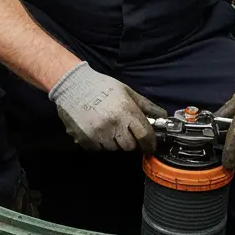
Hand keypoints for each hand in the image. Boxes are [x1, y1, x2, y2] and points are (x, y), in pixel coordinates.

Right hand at [49, 62, 166, 151]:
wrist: (72, 86)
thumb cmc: (102, 86)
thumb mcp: (127, 91)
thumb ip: (145, 106)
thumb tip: (162, 116)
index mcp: (126, 111)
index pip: (145, 135)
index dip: (150, 143)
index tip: (150, 146)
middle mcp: (113, 125)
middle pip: (130, 146)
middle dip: (131, 141)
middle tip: (126, 132)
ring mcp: (98, 134)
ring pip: (114, 149)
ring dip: (115, 142)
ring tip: (109, 128)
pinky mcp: (84, 140)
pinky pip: (98, 149)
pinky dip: (100, 143)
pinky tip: (97, 130)